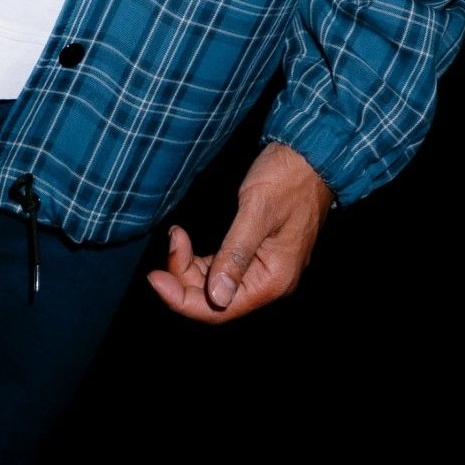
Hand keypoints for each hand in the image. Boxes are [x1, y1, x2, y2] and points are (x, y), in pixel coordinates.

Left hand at [146, 141, 332, 323]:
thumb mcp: (257, 211)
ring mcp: (262, 269)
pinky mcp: (255, 254)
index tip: (154, 277)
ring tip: (176, 234)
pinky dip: (199, 258)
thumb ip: (236, 254)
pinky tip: (185, 239)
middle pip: (212, 298)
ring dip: (189, 265)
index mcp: (272, 280)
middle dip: (183, 275)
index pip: (218, 309)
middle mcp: (268, 282)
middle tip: (172, 239)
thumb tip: (217, 297)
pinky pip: (220, 267)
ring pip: (213, 284)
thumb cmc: (288, 178)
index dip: (181, 299)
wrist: (310, 155)